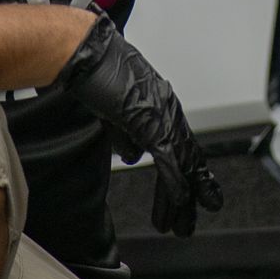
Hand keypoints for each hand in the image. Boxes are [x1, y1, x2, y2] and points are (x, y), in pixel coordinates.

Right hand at [57, 14, 223, 239]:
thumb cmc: (95, 71)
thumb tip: (134, 154)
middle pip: (187, 160)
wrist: (85, 52)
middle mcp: (169, 111)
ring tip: (182, 226)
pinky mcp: (151, 122)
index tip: (193, 196)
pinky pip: (169, 160)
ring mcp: (163, 116)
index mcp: (161, 107)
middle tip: (191, 221)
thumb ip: (126, 132)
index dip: (187, 174)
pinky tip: (179, 203)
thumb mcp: (113, 110)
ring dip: (182, 200)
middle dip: (191, 195)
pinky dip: (174, 185)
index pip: (180, 148)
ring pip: (182, 165)